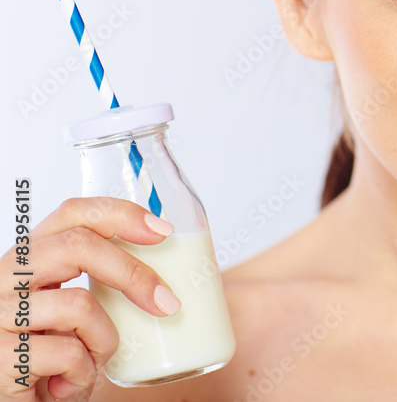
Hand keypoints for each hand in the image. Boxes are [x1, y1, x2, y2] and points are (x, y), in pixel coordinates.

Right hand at [0, 197, 178, 400]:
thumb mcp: (76, 314)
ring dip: (104, 339)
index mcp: (29, 259)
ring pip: (77, 304)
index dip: (120, 214)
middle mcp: (6, 278)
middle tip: (168, 303)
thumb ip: (101, 282)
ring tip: (92, 360)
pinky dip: (82, 373)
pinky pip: (65, 352)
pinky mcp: (0, 356)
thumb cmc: (52, 362)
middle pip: (78, 246)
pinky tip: (64, 386)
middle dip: (133, 273)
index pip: (72, 212)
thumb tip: (178, 263)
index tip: (163, 231)